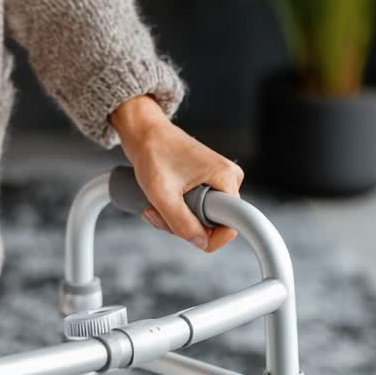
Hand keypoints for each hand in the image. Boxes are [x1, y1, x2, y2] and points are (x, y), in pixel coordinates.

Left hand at [109, 95, 243, 251]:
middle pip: (213, 223)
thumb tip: (201, 242)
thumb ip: (182, 223)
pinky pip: (196, 209)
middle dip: (182, 224)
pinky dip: (176, 210)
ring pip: (201, 218)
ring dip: (174, 218)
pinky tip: (160, 200)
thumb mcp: (162, 194)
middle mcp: (228, 178)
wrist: (143, 132)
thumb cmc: (152, 153)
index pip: (231, 226)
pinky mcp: (207, 181)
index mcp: (227, 177)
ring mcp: (218, 180)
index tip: (180, 227)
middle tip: (157, 209)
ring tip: (154, 202)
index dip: (206, 236)